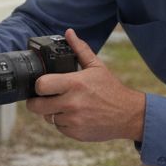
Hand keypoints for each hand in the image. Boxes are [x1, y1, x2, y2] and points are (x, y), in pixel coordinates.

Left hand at [26, 29, 145, 142]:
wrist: (128, 115)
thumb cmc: (111, 89)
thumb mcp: (97, 67)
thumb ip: (80, 49)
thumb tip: (69, 33)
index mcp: (74, 83)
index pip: (41, 85)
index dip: (38, 86)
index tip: (42, 85)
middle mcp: (71, 103)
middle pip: (36, 106)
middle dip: (37, 102)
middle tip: (44, 98)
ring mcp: (73, 120)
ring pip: (48, 117)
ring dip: (52, 112)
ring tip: (66, 105)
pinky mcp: (75, 133)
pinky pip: (59, 127)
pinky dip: (63, 123)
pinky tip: (74, 115)